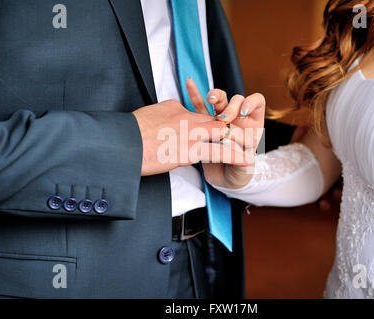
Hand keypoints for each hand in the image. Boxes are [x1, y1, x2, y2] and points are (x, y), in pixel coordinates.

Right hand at [133, 99, 250, 175]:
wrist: (121, 145)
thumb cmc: (128, 134)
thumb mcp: (147, 117)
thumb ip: (161, 116)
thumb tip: (165, 120)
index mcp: (174, 107)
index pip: (198, 112)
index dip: (211, 122)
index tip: (218, 128)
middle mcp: (186, 117)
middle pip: (216, 119)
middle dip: (232, 126)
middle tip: (244, 134)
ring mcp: (189, 132)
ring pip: (222, 132)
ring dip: (238, 139)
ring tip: (251, 145)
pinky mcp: (189, 150)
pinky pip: (218, 151)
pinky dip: (234, 155)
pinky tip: (245, 160)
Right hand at [186, 79, 265, 188]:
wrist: (225, 180)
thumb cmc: (239, 172)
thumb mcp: (245, 167)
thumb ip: (243, 157)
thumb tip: (239, 149)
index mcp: (253, 123)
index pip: (257, 101)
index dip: (252, 102)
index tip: (245, 112)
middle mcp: (238, 118)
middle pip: (235, 100)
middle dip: (230, 107)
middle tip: (225, 119)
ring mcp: (221, 119)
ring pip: (217, 101)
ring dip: (214, 97)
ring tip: (210, 99)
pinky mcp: (205, 124)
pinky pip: (199, 107)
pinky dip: (195, 95)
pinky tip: (189, 83)